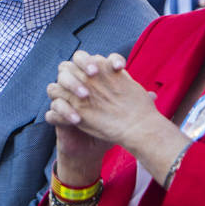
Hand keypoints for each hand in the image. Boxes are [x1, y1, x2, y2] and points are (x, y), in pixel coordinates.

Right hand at [47, 51, 161, 151]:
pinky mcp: (56, 118)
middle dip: (79, 67)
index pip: (88, 59)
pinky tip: (76, 120)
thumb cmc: (111, 124)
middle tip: (93, 74)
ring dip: (69, 86)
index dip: (102, 59)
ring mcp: (62, 102)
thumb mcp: (124, 112)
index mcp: (87, 81)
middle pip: (66, 66)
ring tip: (85, 96)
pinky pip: (51, 112)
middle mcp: (73, 88)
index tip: (119, 67)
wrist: (95, 147)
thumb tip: (153, 94)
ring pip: (54, 86)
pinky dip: (63, 113)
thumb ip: (134, 101)